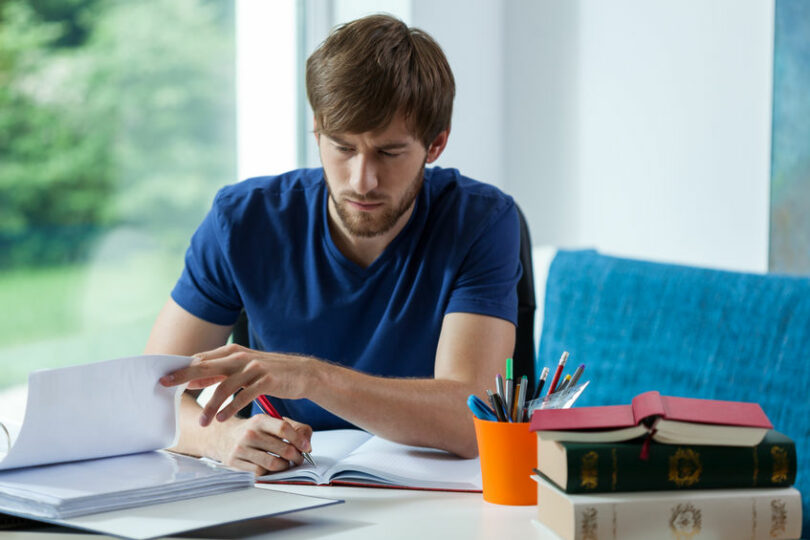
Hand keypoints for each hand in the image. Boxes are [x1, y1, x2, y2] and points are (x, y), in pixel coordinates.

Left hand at [159, 344, 317, 426]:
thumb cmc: (269, 372)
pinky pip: (244, 396)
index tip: (163, 377)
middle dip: (184, 377)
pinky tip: (223, 419)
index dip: (182, 369)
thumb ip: (219, 372)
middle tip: (166, 386)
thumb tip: (193, 378)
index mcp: (232, 352)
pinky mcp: (266, 380)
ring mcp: (253, 368)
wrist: (302, 373)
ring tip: (203, 422)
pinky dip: (231, 408)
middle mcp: (240, 357)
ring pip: (224, 387)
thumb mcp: (243, 368)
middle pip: (206, 367)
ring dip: (211, 406)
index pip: (201, 359)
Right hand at [212, 414, 312, 474]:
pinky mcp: (235, 463)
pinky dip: (269, 473)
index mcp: (260, 420)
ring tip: (286, 464)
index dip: (299, 439)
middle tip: (299, 458)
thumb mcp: (272, 422)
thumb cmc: (255, 430)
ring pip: (273, 464)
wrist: (225, 437)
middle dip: (296, 456)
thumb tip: (307, 445)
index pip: (284, 428)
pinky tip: (271, 468)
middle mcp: (249, 433)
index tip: (306, 447)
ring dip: (284, 466)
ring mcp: (241, 449)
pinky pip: (260, 472)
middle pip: (282, 448)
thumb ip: (295, 428)